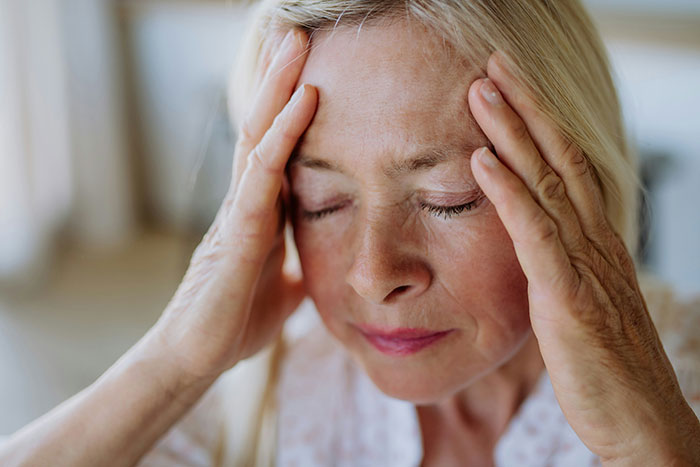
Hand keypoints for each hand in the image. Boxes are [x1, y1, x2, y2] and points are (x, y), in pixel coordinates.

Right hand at [152, 29, 316, 380]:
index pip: (275, 149)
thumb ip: (298, 268)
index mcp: (259, 212)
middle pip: (262, 128)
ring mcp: (238, 212)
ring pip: (258, 137)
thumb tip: (320, 266)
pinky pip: (263, 173)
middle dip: (280, 80)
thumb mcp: (285, 290)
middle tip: (299, 35)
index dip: (290, 110)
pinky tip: (306, 101)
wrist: (199, 358)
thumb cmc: (236, 321)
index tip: (310, 71)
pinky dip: (284, 134)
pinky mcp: (238, 232)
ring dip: (279, 88)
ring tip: (296, 43)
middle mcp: (246, 202)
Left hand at [468, 53, 699, 463]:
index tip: (506, 87)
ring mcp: (584, 266)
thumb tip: (533, 239)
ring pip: (547, 183)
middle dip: (524, 107)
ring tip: (481, 91)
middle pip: (559, 158)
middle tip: (493, 64)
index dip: (537, 122)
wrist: (642, 420)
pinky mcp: (569, 298)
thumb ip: (559, 264)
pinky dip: (508, 194)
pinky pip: (535, 235)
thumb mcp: (583, 300)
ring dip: (512, 133)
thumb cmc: (607, 364)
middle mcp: (594, 241)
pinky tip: (482, 161)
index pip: (566, 165)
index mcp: (594, 240)